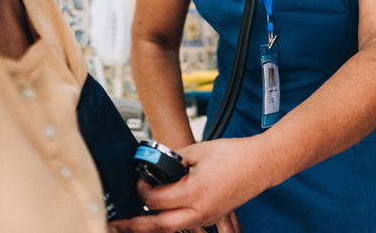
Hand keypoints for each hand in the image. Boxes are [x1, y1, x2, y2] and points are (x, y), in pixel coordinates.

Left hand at [109, 136, 272, 232]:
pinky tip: (159, 220)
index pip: (154, 200)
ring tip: (131, 225)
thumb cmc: (233, 154)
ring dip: (152, 227)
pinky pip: (187, 226)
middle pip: (159, 226)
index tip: (139, 177)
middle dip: (134, 227)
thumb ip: (172, 160)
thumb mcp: (196, 151)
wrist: (261, 163)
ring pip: (172, 230)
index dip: (141, 189)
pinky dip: (170, 224)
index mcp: (193, 192)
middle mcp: (200, 211)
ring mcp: (208, 217)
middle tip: (113, 224)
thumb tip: (155, 165)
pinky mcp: (213, 216)